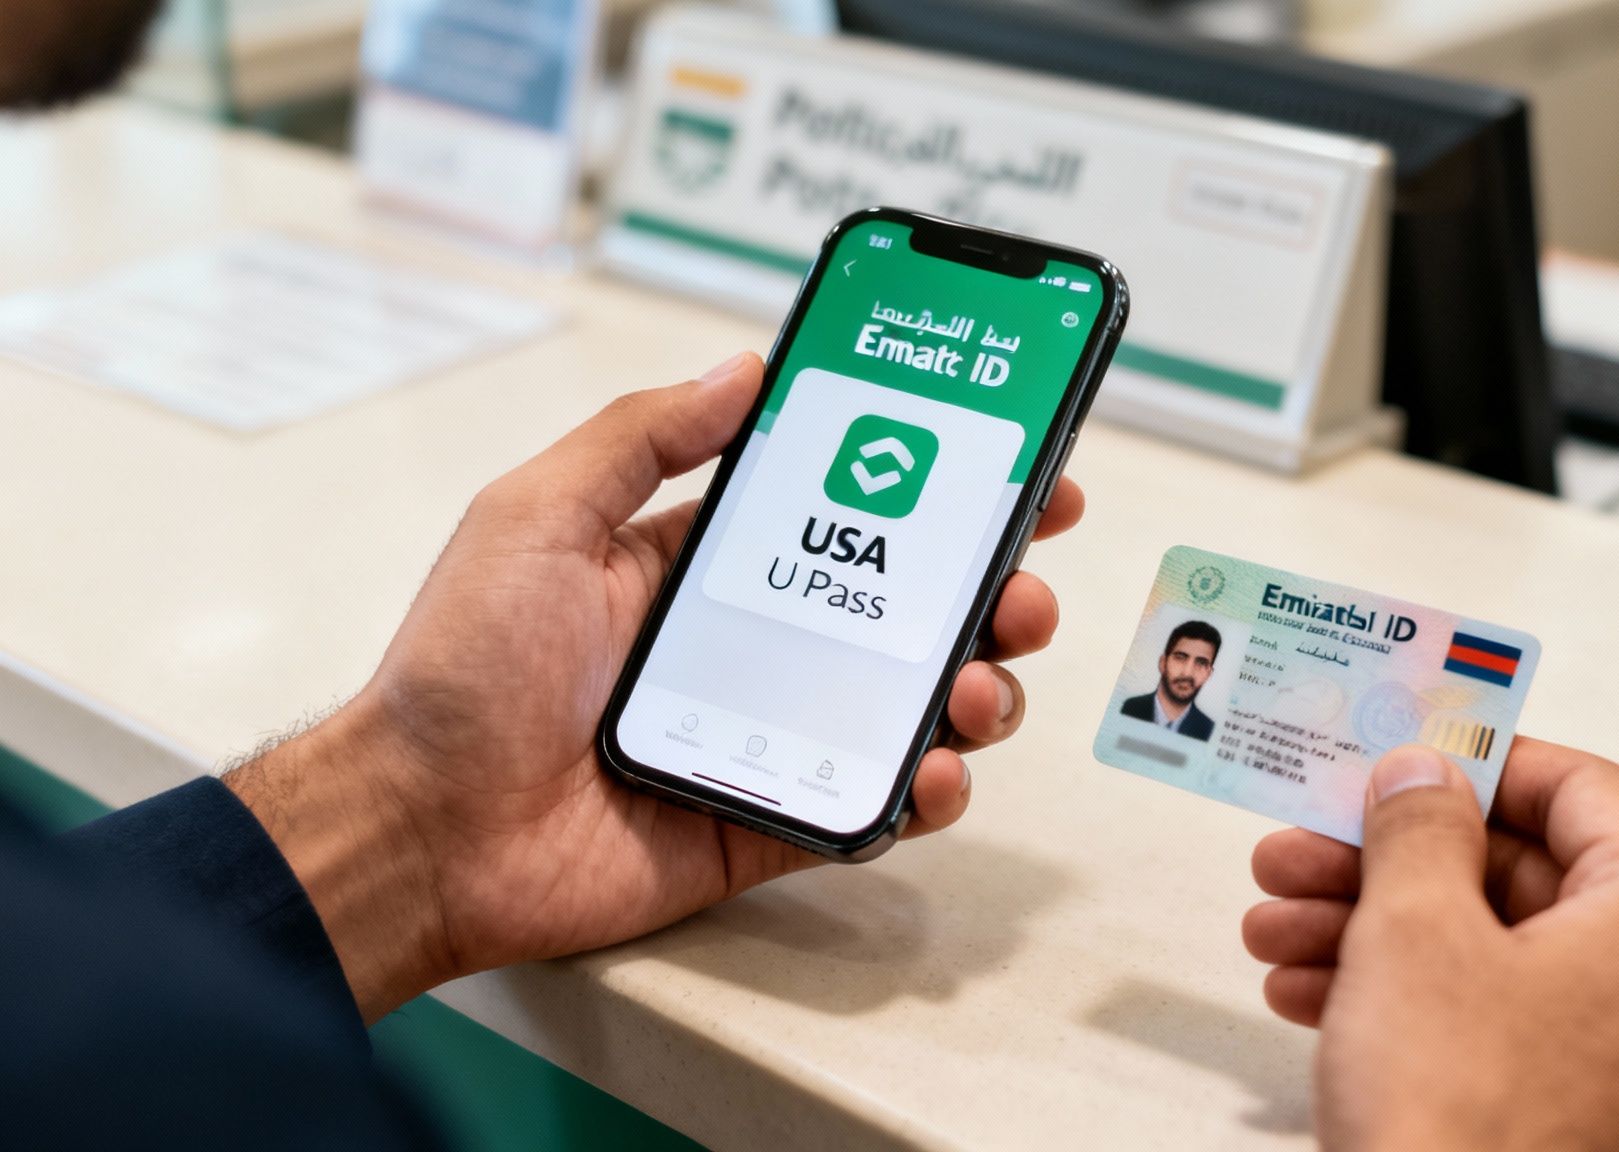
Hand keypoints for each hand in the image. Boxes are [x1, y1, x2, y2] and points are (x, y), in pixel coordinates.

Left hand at [228, 353, 1084, 1020]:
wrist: (420, 832)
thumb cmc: (459, 673)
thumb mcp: (537, 516)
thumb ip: (643, 437)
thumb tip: (744, 366)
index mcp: (698, 566)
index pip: (842, 513)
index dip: (930, 490)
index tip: (1008, 468)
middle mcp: (746, 647)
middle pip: (899, 611)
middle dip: (984, 591)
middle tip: (1021, 583)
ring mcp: (766, 736)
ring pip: (906, 706)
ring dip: (973, 687)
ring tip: (978, 683)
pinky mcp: (767, 821)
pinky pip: (870, 804)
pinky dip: (923, 790)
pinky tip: (935, 769)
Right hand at [1241, 739, 1618, 1150]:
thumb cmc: (1459, 1119)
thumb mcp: (1413, 932)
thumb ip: (1418, 828)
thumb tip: (1425, 776)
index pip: (1583, 790)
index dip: (1479, 763)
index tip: (1401, 757)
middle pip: (1526, 878)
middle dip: (1393, 861)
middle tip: (1304, 848)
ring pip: (1498, 958)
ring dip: (1378, 931)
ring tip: (1277, 928)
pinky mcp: (1587, 1128)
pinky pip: (1499, 1031)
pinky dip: (1411, 1002)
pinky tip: (1312, 994)